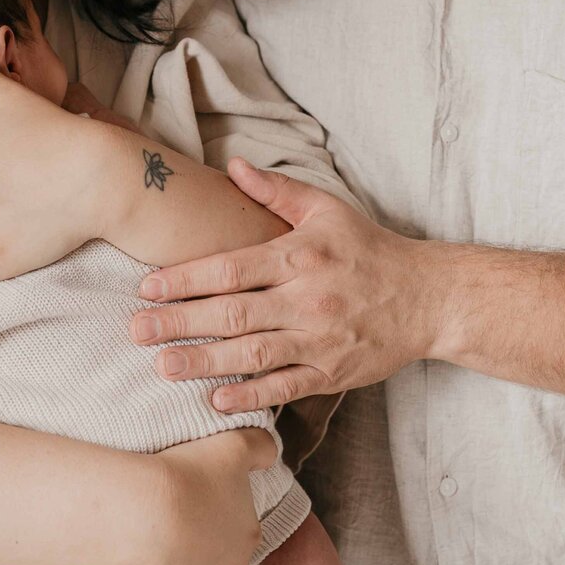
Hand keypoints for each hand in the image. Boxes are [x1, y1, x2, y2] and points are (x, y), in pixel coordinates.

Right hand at [120, 427, 277, 564]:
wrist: (144, 515)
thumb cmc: (188, 477)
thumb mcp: (234, 445)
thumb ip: (260, 447)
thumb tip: (270, 454)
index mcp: (249, 536)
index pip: (239, 528)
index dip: (216, 514)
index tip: (194, 500)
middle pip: (221, 562)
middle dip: (204, 547)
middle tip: (175, 520)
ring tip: (156, 539)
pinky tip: (142, 557)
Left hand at [130, 161, 448, 410]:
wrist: (428, 296)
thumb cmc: (371, 249)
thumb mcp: (327, 209)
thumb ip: (276, 192)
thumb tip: (232, 165)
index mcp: (300, 256)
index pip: (232, 267)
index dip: (186, 278)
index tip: (147, 287)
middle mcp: (307, 299)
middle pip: (233, 313)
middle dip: (180, 322)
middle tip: (135, 330)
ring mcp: (320, 339)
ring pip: (253, 353)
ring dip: (204, 361)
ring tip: (161, 366)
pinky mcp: (333, 373)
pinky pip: (286, 386)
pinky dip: (251, 394)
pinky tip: (216, 399)